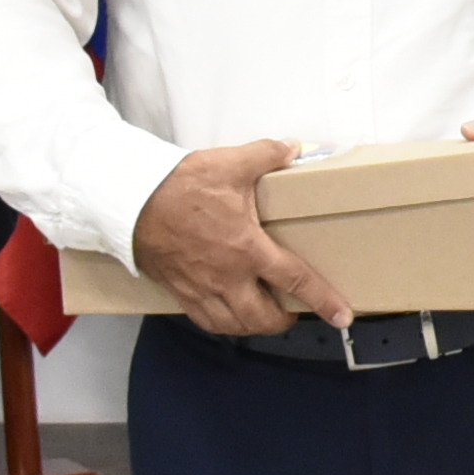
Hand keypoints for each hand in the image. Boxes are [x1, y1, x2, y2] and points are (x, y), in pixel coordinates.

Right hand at [131, 139, 353, 333]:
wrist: (131, 201)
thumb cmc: (179, 185)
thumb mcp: (230, 164)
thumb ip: (266, 156)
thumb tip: (292, 148)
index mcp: (247, 248)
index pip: (295, 280)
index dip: (323, 300)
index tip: (342, 316)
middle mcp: (227, 276)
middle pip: (264, 318)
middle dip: (283, 321)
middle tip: (293, 311)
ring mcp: (202, 288)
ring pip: (235, 325)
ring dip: (254, 326)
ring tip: (264, 315)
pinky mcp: (180, 291)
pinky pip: (206, 320)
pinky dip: (223, 324)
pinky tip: (229, 315)